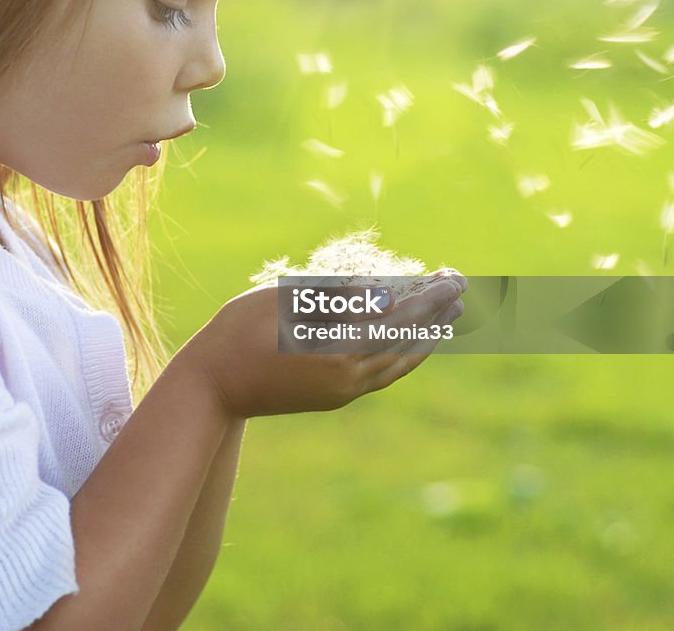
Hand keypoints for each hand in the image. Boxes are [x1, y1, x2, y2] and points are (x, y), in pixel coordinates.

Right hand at [177, 271, 466, 419]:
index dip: (426, 295)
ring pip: (398, 362)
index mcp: (336, 346)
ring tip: (450, 315)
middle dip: (435, 312)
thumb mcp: (286, 299)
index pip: (397, 316)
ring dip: (426, 337)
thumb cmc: (240, 329)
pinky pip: (382, 375)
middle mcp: (347, 374)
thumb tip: (386, 295)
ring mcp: (343, 391)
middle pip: (405, 339)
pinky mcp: (335, 398)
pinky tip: (411, 344)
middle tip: (460, 286)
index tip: (449, 276)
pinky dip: (403, 356)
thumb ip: (337, 297)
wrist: (213, 385)